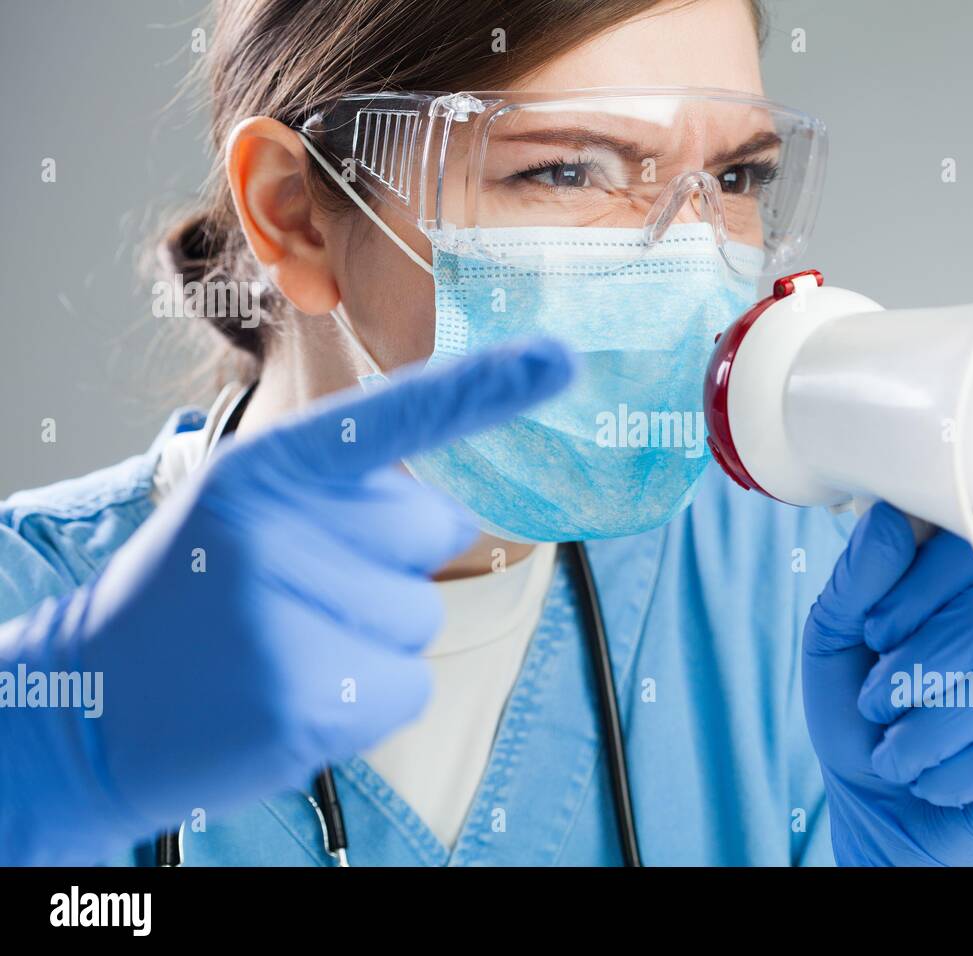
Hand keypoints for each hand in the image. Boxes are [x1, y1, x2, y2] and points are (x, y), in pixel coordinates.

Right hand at [0, 339, 572, 864]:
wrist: (94, 704)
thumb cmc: (193, 594)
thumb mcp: (245, 509)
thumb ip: (340, 494)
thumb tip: (447, 517)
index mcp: (267, 467)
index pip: (398, 414)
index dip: (487, 386)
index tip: (562, 359)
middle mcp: (279, 527)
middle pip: (437, 530)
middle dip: (391, 564)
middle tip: (300, 591)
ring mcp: (288, 614)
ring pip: (425, 616)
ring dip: (374, 640)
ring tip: (285, 648)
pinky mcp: (305, 700)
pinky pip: (409, 686)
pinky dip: (368, 701)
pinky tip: (292, 698)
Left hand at [802, 503, 972, 865]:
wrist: (882, 811)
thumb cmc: (864, 716)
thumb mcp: (834, 643)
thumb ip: (858, 582)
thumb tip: (890, 515)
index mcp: (972, 582)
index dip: (919, 586)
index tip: (875, 631)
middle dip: (919, 666)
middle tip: (876, 701)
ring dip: (925, 732)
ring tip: (892, 754)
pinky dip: (951, 774)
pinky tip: (932, 779)